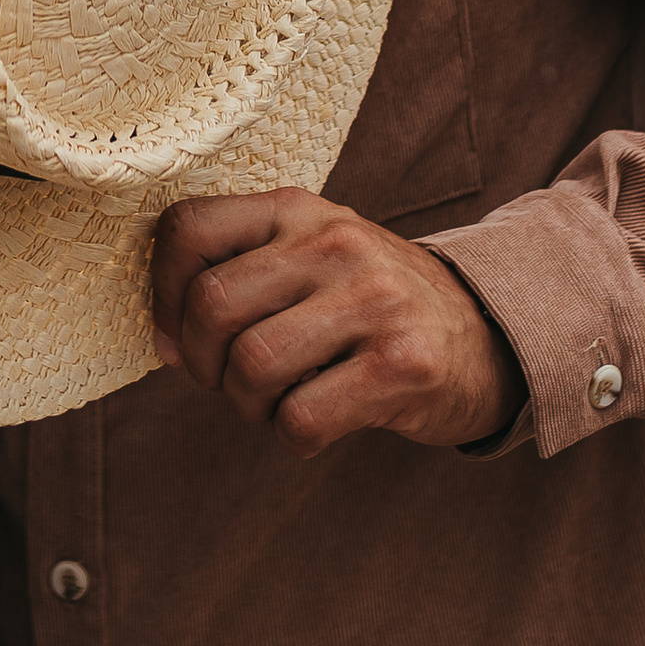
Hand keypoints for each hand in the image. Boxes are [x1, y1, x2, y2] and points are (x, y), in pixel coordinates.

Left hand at [149, 189, 522, 456]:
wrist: (483, 334)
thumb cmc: (368, 303)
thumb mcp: (309, 256)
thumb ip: (239, 274)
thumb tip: (163, 342)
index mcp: (297, 209)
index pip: (188, 228)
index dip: (161, 292)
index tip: (176, 335)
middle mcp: (334, 242)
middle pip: (213, 307)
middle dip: (203, 365)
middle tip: (230, 382)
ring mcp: (373, 300)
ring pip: (252, 366)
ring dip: (248, 406)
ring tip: (277, 401)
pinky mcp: (402, 364)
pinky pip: (301, 419)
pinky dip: (292, 436)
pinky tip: (317, 422)